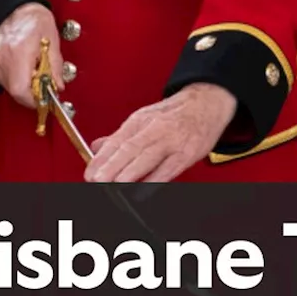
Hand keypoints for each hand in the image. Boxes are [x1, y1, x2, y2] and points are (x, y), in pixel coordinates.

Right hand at [0, 3, 62, 108]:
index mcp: (18, 51)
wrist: (14, 8)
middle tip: (45, 83)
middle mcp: (2, 58)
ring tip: (35, 69)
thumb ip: (55, 67)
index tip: (46, 98)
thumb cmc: (33, 19)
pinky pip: (5, 81)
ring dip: (26, 86)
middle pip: (17, 91)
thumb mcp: (52, 40)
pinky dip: (18, 79)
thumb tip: (57, 86)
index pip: (21, 90)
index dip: (35, 99)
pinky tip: (25, 67)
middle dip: (34, 92)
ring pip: (11, 88)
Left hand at [84, 83, 237, 182]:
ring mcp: (172, 141)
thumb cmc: (175, 114)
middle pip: (129, 148)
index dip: (101, 158)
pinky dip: (155, 181)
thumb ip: (121, 136)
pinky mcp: (187, 153)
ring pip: (147, 157)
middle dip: (111, 166)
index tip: (89, 172)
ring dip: (128, 174)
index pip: (116, 140)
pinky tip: (142, 192)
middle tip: (96, 180)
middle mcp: (154, 129)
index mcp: (140, 120)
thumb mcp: (144, 118)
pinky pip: (169, 169)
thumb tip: (96, 148)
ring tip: (113, 186)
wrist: (207, 103)